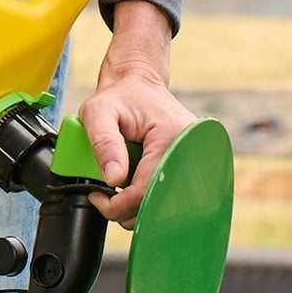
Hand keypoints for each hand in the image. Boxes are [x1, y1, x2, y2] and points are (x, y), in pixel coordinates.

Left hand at [80, 0, 194, 227]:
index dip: (118, 205)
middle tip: (105, 196)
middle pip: (159, 202)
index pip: (146, 190)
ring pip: (166, 203)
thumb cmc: (119, 96)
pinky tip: (133, 183)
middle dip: (128, 209)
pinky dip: (148, 196)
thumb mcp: (98, 111)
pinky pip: (169, 192)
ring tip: (118, 185)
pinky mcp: (191, 164)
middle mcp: (192, 149)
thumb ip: (103, 142)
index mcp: (172, 136)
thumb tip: (113, 179)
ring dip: (138, 204)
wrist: (138, 83)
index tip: (97, 199)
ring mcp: (195, 158)